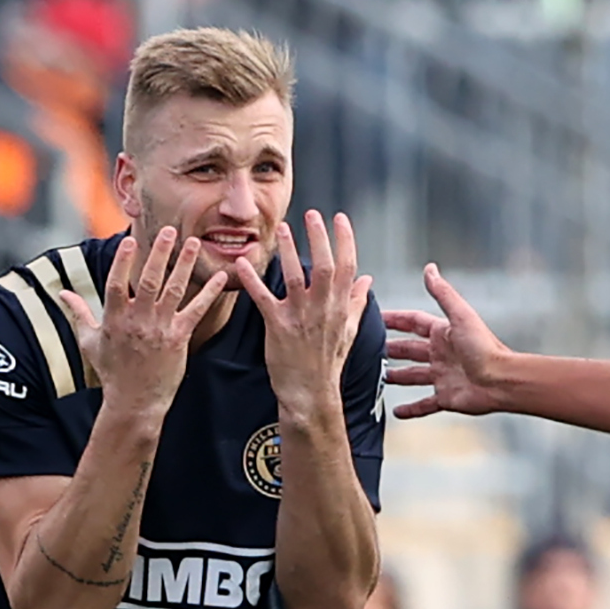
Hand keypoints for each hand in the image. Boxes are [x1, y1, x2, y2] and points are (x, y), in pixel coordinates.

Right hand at [55, 226, 226, 414]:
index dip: (123, 261)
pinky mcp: (179, 338)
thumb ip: (79, 313)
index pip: (117, 284)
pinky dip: (210, 294)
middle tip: (168, 230)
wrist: (134, 402)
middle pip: (149, 281)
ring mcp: (160, 329)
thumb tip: (62, 293)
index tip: (129, 239)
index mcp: (115, 319)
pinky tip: (222, 277)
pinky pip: (196, 311)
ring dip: (185, 265)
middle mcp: (138, 321)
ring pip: (174, 291)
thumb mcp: (89, 342)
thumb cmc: (111, 372)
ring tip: (194, 243)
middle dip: (159, 253)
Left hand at [234, 210, 370, 415]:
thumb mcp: (349, 331)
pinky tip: (242, 263)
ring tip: (281, 228)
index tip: (340, 218)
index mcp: (340, 307)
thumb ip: (357, 302)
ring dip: (289, 251)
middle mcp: (323, 309)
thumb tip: (368, 280)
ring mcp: (300, 317)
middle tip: (311, 214)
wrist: (311, 394)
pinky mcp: (277, 326)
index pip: (348, 267)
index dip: (345, 240)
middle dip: (319, 238)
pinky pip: (263, 298)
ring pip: (295, 277)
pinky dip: (252, 280)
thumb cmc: (328, 363)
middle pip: (325, 266)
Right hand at [385, 265, 509, 418]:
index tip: (375, 317)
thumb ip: (443, 293)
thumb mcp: (460, 316)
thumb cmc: (484, 348)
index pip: (413, 323)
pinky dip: (412, 409)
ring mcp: (442, 377)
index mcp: (443, 334)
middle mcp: (441, 354)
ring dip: (398, 377)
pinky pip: (425, 404)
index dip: (394, 320)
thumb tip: (430, 269)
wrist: (501, 381)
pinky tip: (397, 412)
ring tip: (380, 377)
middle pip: (410, 350)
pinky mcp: (445, 398)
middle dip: (391, 349)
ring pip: (413, 376)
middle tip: (370, 350)